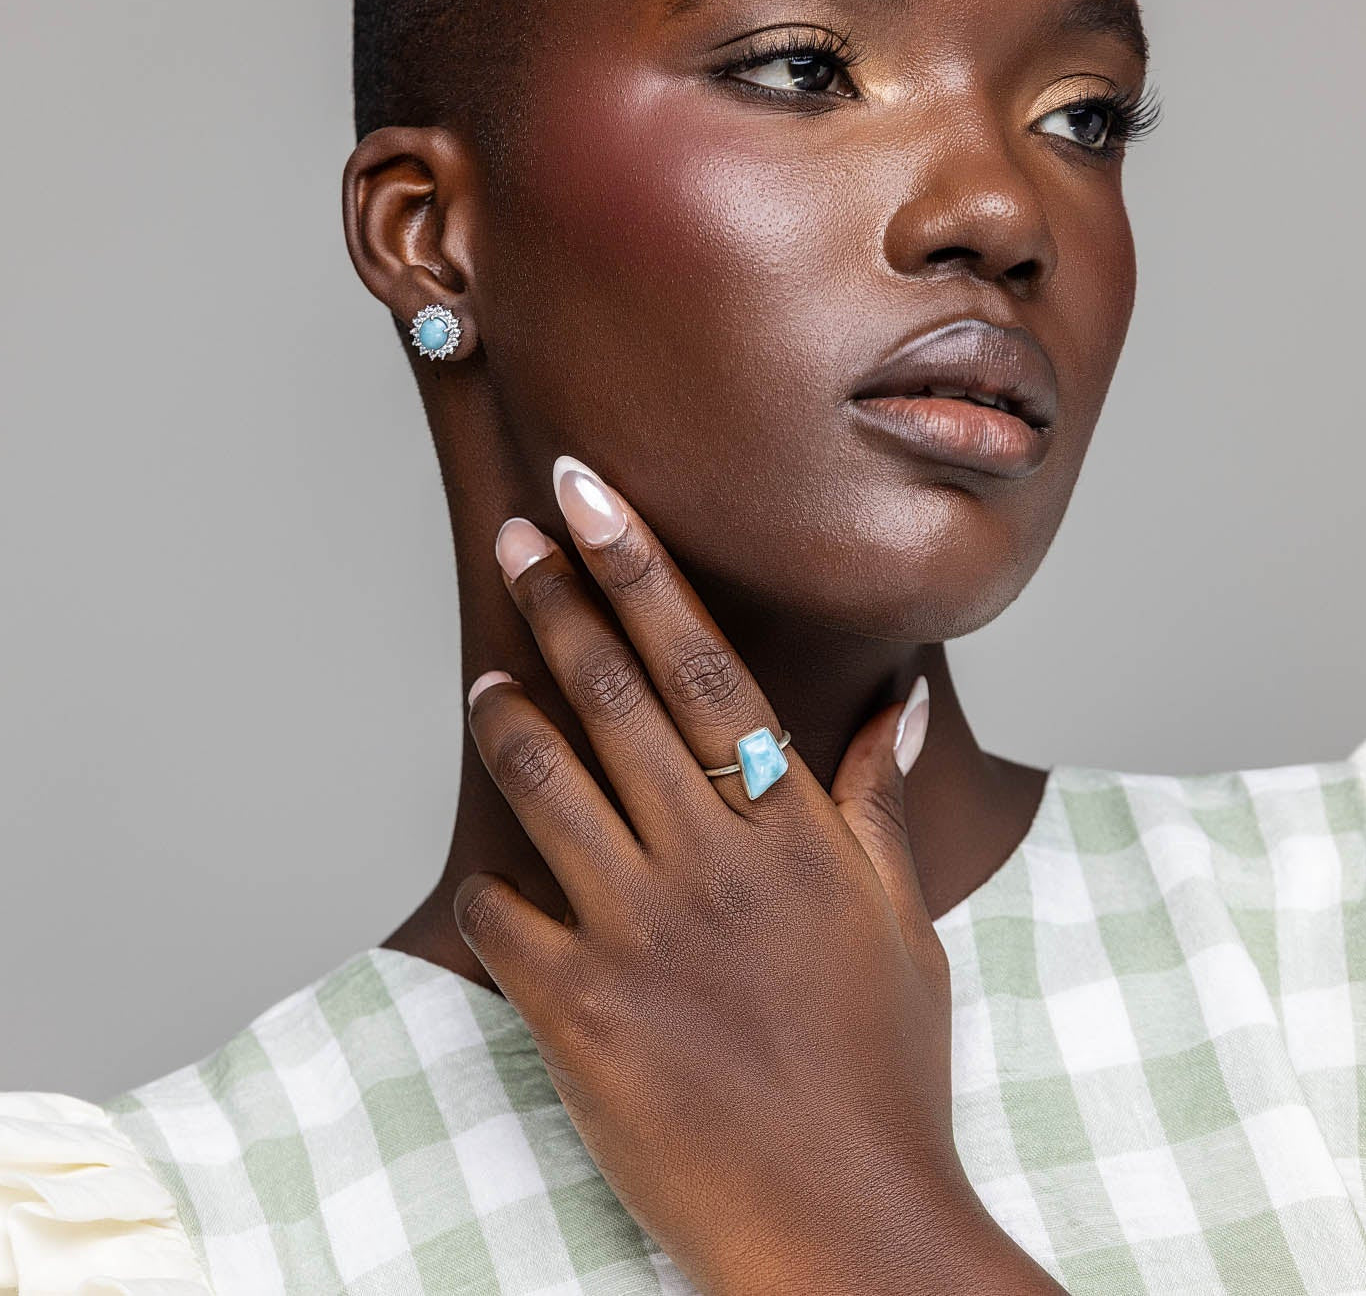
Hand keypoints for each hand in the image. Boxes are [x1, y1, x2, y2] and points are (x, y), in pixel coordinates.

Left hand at [456, 456, 1059, 1295]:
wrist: (843, 1222)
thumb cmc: (882, 1068)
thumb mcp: (900, 924)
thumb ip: (878, 802)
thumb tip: (901, 706)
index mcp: (793, 830)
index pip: (704, 666)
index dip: (642, 570)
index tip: (593, 498)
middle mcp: (712, 861)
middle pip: (613, 696)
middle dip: (559, 600)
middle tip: (518, 535)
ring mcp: (640, 931)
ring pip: (545, 781)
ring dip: (506, 716)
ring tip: (486, 678)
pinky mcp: (580, 1009)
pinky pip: (503, 914)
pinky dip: (491, 887)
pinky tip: (493, 879)